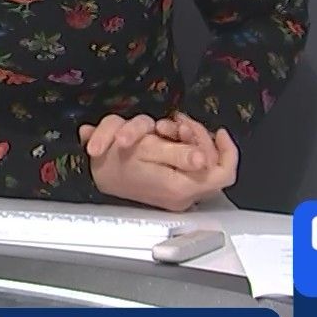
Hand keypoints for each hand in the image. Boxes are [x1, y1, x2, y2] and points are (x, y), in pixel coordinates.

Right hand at [80, 112, 237, 211]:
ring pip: (196, 158)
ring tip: (160, 127)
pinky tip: (155, 135)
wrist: (89, 175)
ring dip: (181, 136)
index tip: (220, 131)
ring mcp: (174, 190)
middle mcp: (182, 193)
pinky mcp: (166, 184)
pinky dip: (172, 144)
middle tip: (179, 122)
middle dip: (197, 136)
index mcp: (182, 188)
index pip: (223, 173)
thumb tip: (204, 158)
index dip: (227, 150)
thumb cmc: (114, 160)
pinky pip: (182, 162)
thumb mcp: (147, 150)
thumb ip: (179, 154)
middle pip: (210, 161)